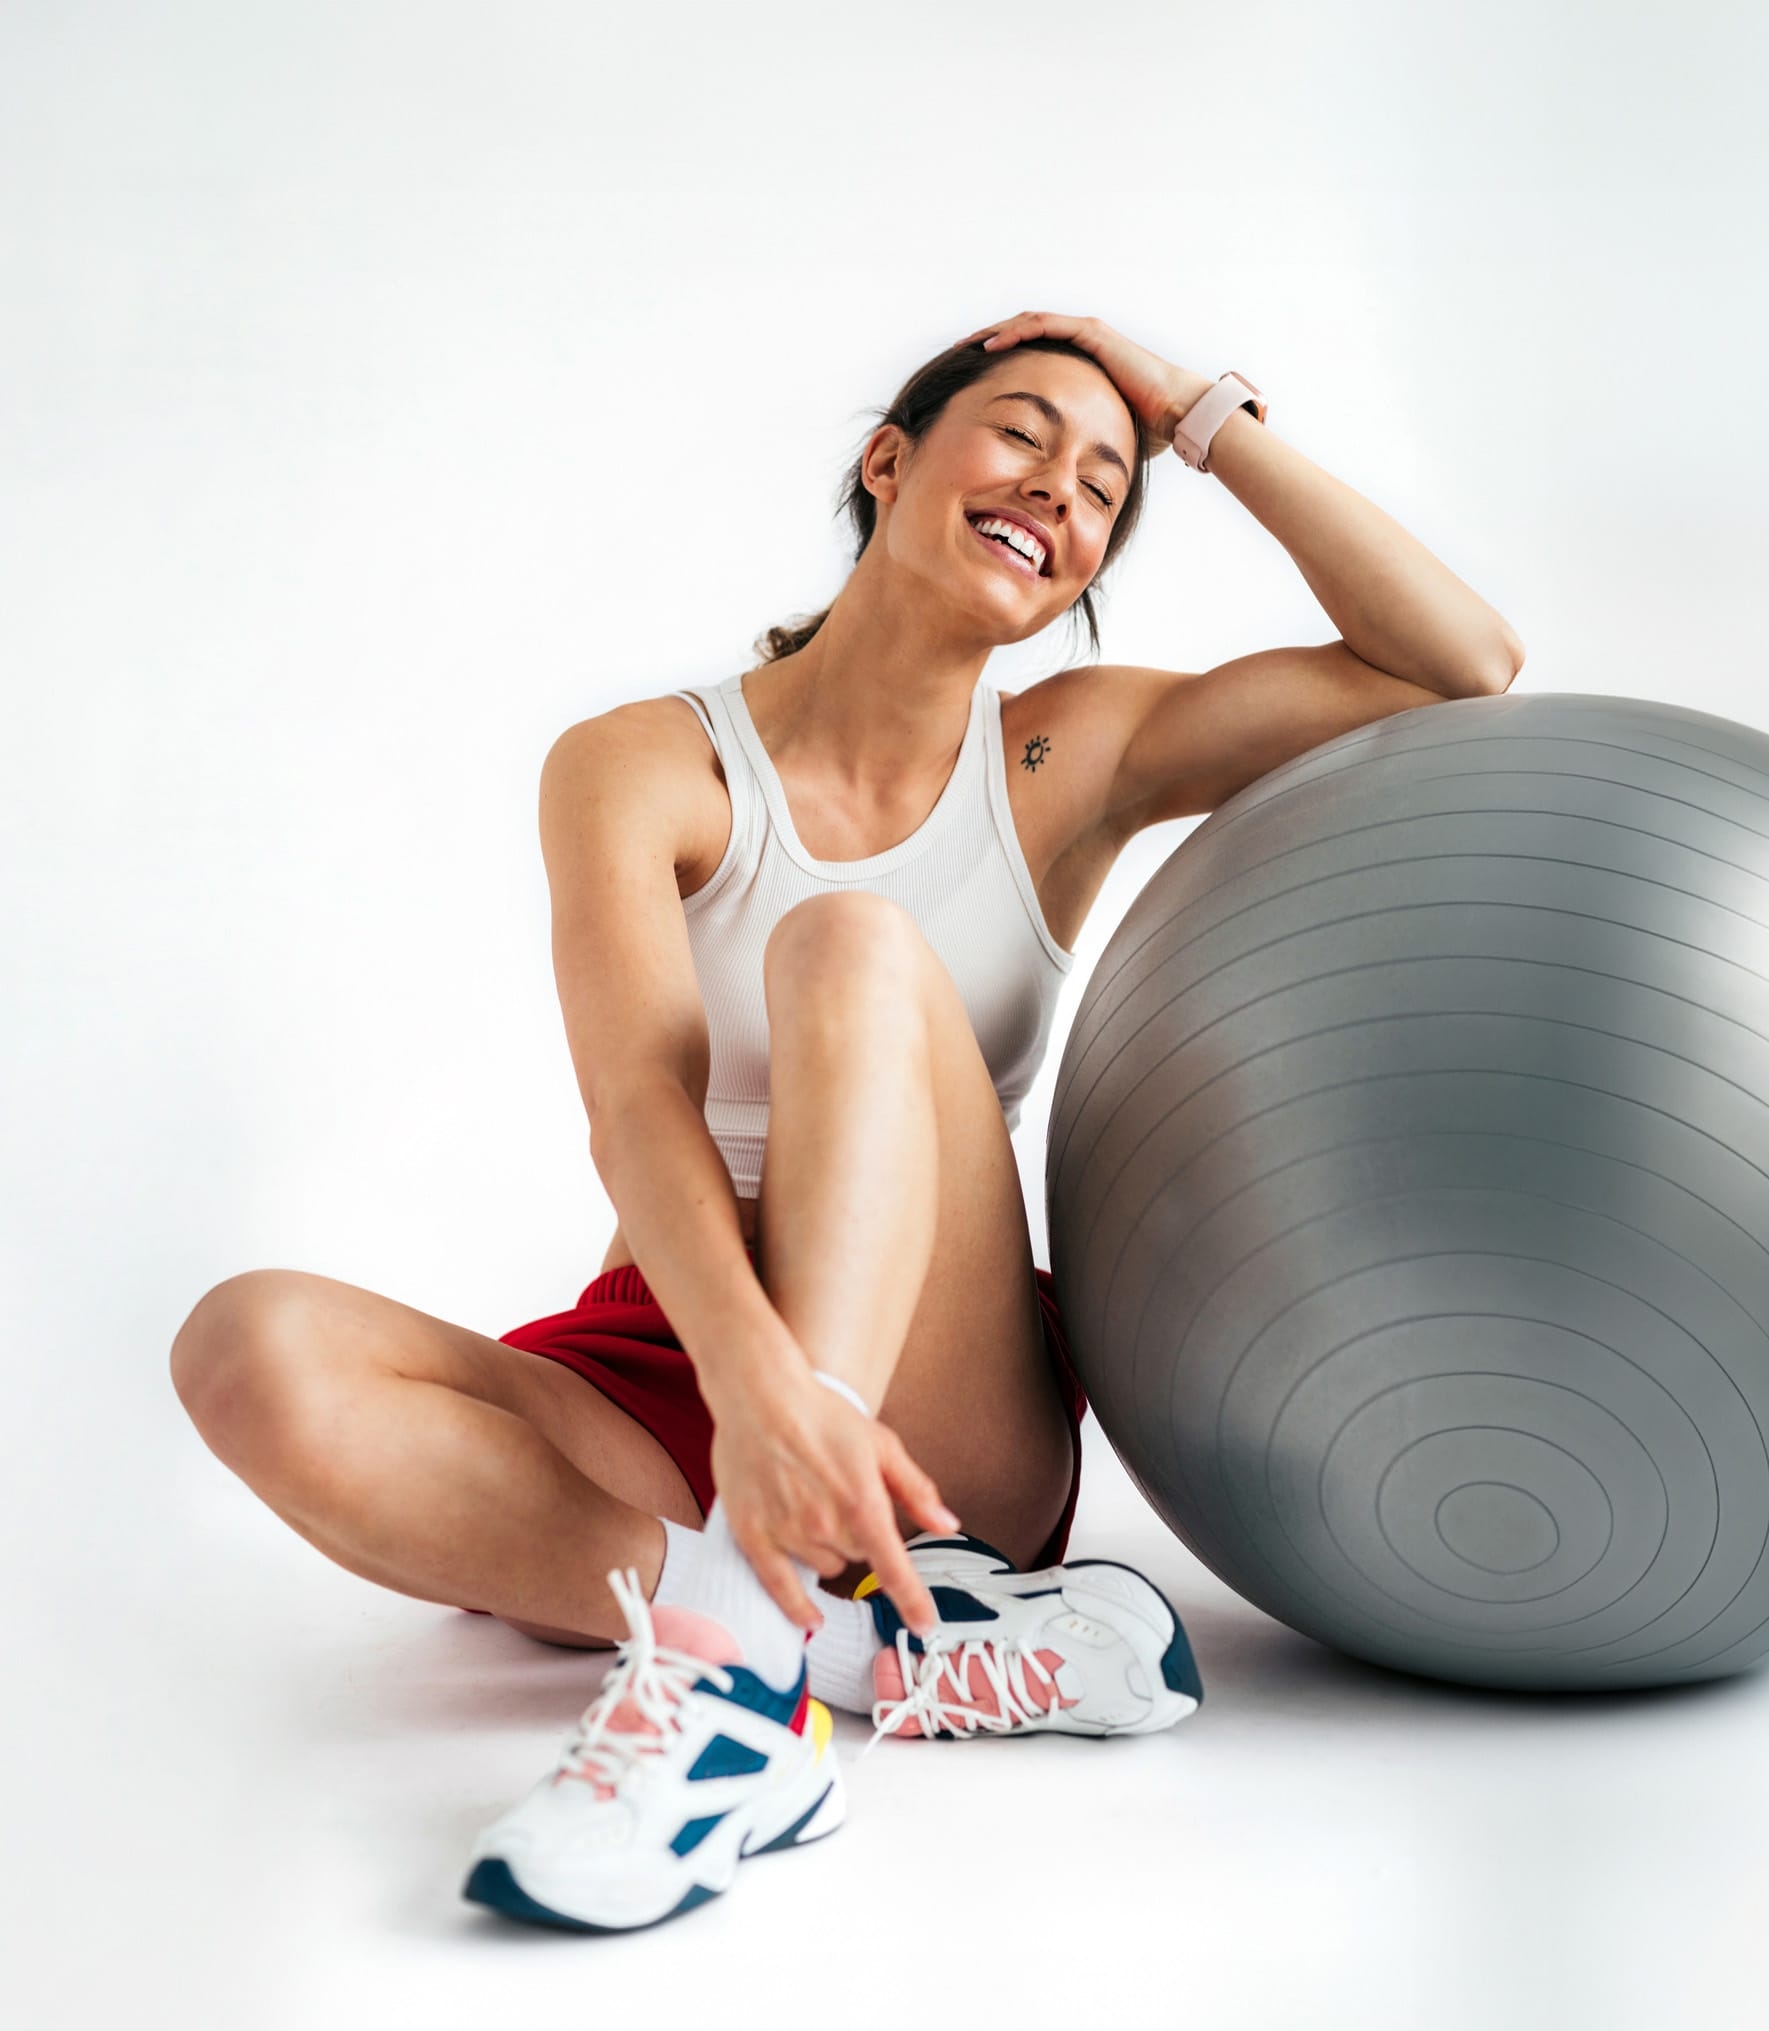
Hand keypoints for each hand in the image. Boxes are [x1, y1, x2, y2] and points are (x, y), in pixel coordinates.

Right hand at [706, 1361, 958, 1640]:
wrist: (760, 1395)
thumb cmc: (822, 1414)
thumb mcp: (882, 1444)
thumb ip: (916, 1490)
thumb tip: (947, 1524)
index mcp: (863, 1502)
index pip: (894, 1568)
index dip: (912, 1600)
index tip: (925, 1625)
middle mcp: (826, 1524)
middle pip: (859, 1557)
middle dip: (860, 1536)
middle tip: (843, 1496)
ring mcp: (788, 1533)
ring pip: (826, 1565)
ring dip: (829, 1548)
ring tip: (812, 1505)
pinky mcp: (753, 1536)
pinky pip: (780, 1587)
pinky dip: (797, 1605)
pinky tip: (810, 1618)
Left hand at [953, 310, 1210, 454]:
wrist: (1178, 416)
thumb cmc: (1147, 431)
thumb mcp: (1098, 435)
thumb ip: (1079, 440)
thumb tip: (1059, 475)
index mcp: (1080, 364)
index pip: (1030, 353)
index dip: (1001, 360)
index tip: (973, 375)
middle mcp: (1081, 343)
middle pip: (1023, 334)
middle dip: (989, 340)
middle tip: (959, 353)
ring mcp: (1087, 334)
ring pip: (1028, 324)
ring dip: (995, 332)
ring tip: (967, 345)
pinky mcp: (1091, 334)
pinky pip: (1044, 326)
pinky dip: (1016, 333)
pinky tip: (990, 345)